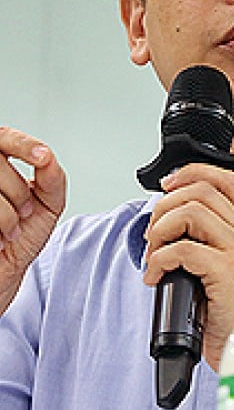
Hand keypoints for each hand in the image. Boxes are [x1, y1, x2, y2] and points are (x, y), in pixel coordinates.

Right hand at [0, 127, 66, 314]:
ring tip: (10, 230)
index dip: (23, 144)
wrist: (4, 272)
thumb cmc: (23, 235)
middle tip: (24, 213)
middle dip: (19, 192)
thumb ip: (52, 179)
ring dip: (8, 215)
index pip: (4, 137)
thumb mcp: (48, 204)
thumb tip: (48, 157)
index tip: (42, 157)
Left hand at [142, 163, 233, 370]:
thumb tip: (167, 224)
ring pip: (190, 213)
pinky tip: (155, 276)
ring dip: (160, 231)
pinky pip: (182, 249)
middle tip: (153, 235)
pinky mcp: (225, 270)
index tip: (167, 185)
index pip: (225, 179)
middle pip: (200, 192)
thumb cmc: (230, 309)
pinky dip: (159, 260)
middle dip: (164, 207)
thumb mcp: (222, 265)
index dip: (192, 172)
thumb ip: (206, 241)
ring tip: (154, 255)